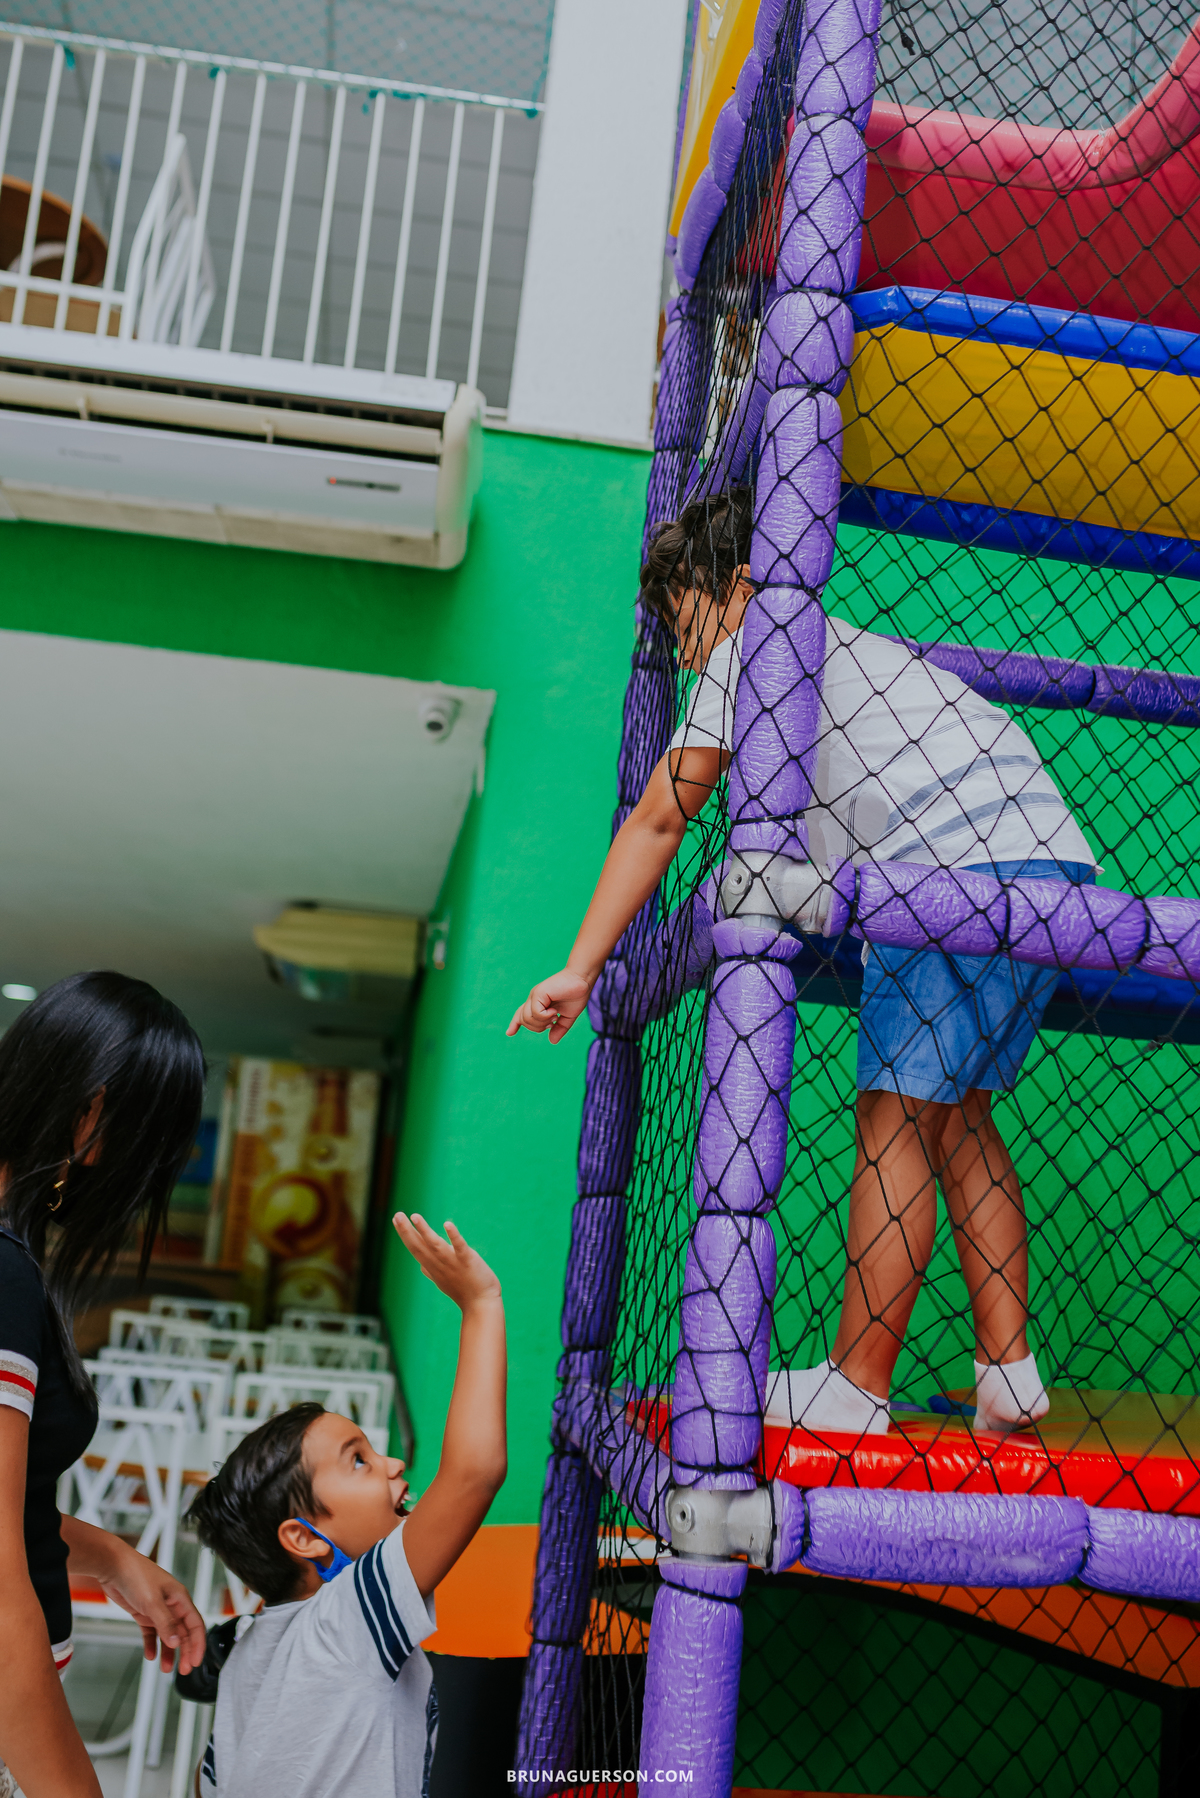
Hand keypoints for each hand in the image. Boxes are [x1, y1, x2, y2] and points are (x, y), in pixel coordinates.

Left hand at [97, 1546, 205, 1673]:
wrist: (113, 1566)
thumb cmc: (136, 1576)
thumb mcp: (152, 1602)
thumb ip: (165, 1624)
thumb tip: (177, 1643)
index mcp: (180, 1598)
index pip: (195, 1625)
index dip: (198, 1644)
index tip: (195, 1662)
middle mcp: (171, 1605)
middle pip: (183, 1632)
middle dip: (185, 1651)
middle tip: (184, 1670)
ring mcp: (157, 1609)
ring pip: (168, 1635)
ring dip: (169, 1652)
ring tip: (166, 1669)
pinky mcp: (143, 1612)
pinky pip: (151, 1632)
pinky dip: (152, 1644)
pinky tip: (150, 1656)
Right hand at [393, 1215, 500, 1312]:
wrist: (481, 1305)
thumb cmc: (462, 1292)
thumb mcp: (443, 1281)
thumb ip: (431, 1271)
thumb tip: (421, 1265)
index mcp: (433, 1267)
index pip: (416, 1249)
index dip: (406, 1234)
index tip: (396, 1219)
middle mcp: (439, 1264)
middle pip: (419, 1247)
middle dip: (407, 1231)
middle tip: (396, 1215)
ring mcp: (453, 1263)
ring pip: (435, 1245)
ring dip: (424, 1231)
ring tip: (414, 1216)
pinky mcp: (468, 1261)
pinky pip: (460, 1247)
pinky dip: (453, 1236)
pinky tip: (447, 1224)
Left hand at [506, 968, 591, 1042]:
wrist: (582, 980)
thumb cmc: (576, 995)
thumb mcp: (567, 1017)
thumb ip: (559, 1028)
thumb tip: (552, 1041)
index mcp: (538, 1003)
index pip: (521, 1014)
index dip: (515, 1024)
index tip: (509, 1033)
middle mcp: (533, 999)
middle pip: (523, 1020)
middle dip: (537, 1028)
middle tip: (553, 1022)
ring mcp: (535, 995)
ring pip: (527, 1018)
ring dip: (543, 1022)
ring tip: (555, 1016)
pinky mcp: (538, 993)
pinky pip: (535, 1013)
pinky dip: (545, 1016)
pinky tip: (555, 1012)